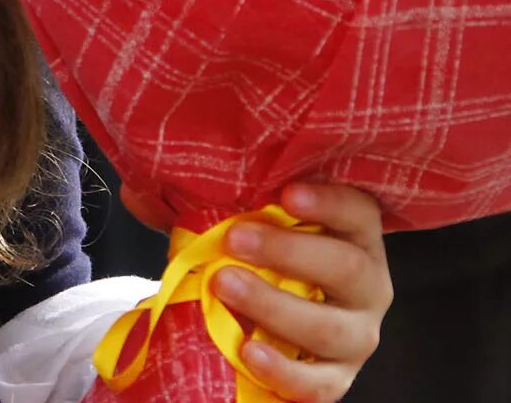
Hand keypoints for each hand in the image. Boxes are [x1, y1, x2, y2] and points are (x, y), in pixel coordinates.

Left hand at [209, 184, 390, 402]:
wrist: (268, 314)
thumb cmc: (264, 253)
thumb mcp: (264, 224)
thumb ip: (250, 209)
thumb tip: (205, 190)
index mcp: (357, 238)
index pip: (358, 213)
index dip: (328, 203)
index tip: (286, 195)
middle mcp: (368, 288)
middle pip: (347, 269)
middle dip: (287, 252)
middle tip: (233, 239)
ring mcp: (357, 337)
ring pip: (329, 328)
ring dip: (273, 306)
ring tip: (223, 285)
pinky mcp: (337, 378)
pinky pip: (317, 384)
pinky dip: (282, 371)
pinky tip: (248, 352)